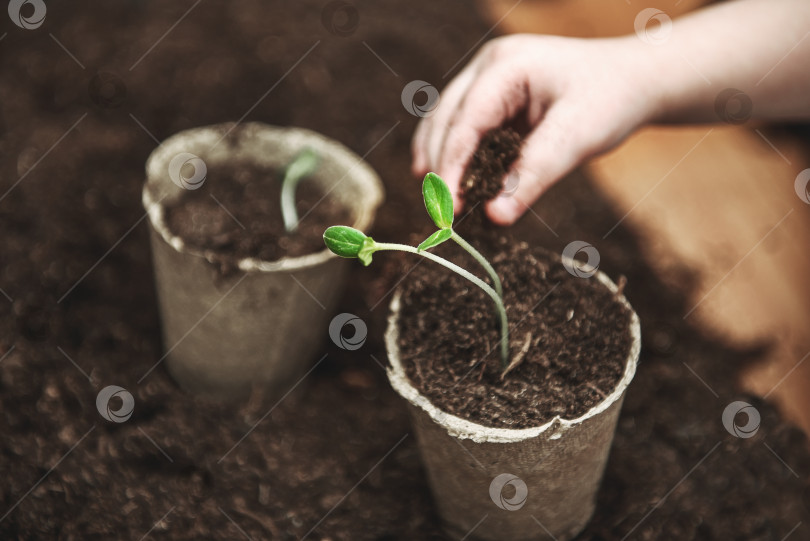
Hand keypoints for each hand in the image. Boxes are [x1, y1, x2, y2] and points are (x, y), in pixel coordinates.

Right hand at [411, 34, 653, 224]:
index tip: (448, 209)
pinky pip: (461, 125)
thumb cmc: (610, 101)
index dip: (451, 166)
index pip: (466, 120)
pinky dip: (453, 154)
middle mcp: (489, 65)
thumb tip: (495, 216)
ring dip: (438, 160)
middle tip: (441, 214)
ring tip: (438, 202)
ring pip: (445, 121)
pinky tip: (448, 182)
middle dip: (439, 167)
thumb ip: (535, 175)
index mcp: (508, 65)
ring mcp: (487, 77)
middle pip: (446, 119)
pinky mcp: (492, 95)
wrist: (634, 79)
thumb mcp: (578, 138)